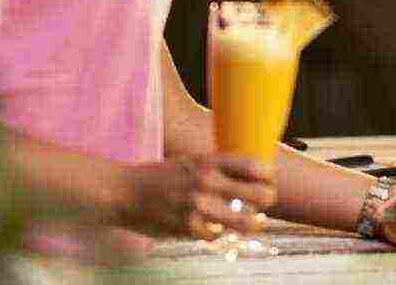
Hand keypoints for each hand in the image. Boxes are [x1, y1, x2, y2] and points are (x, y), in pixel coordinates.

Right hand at [119, 155, 277, 239]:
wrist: (124, 191)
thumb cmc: (160, 176)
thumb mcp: (189, 161)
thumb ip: (215, 167)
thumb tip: (245, 173)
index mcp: (207, 161)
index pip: (252, 165)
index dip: (268, 173)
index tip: (270, 178)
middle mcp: (206, 181)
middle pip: (256, 193)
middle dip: (267, 198)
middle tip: (268, 200)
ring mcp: (198, 206)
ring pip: (243, 220)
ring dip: (254, 222)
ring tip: (257, 222)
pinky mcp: (188, 227)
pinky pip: (216, 235)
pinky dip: (219, 232)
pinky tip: (218, 229)